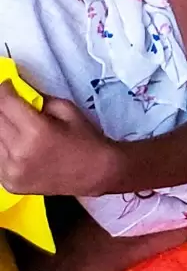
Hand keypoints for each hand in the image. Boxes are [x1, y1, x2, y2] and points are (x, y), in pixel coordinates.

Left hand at [0, 84, 118, 197]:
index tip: (7, 86)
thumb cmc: (84, 139)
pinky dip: (3, 147)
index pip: (6, 103)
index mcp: (36, 131)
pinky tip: (14, 143)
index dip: (4, 90)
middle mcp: (19, 153)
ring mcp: (11, 172)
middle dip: (2, 108)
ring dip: (2, 128)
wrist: (94, 174)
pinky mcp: (9, 184)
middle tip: (10, 104)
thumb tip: (19, 92)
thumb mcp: (67, 110)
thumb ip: (40, 100)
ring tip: (14, 124)